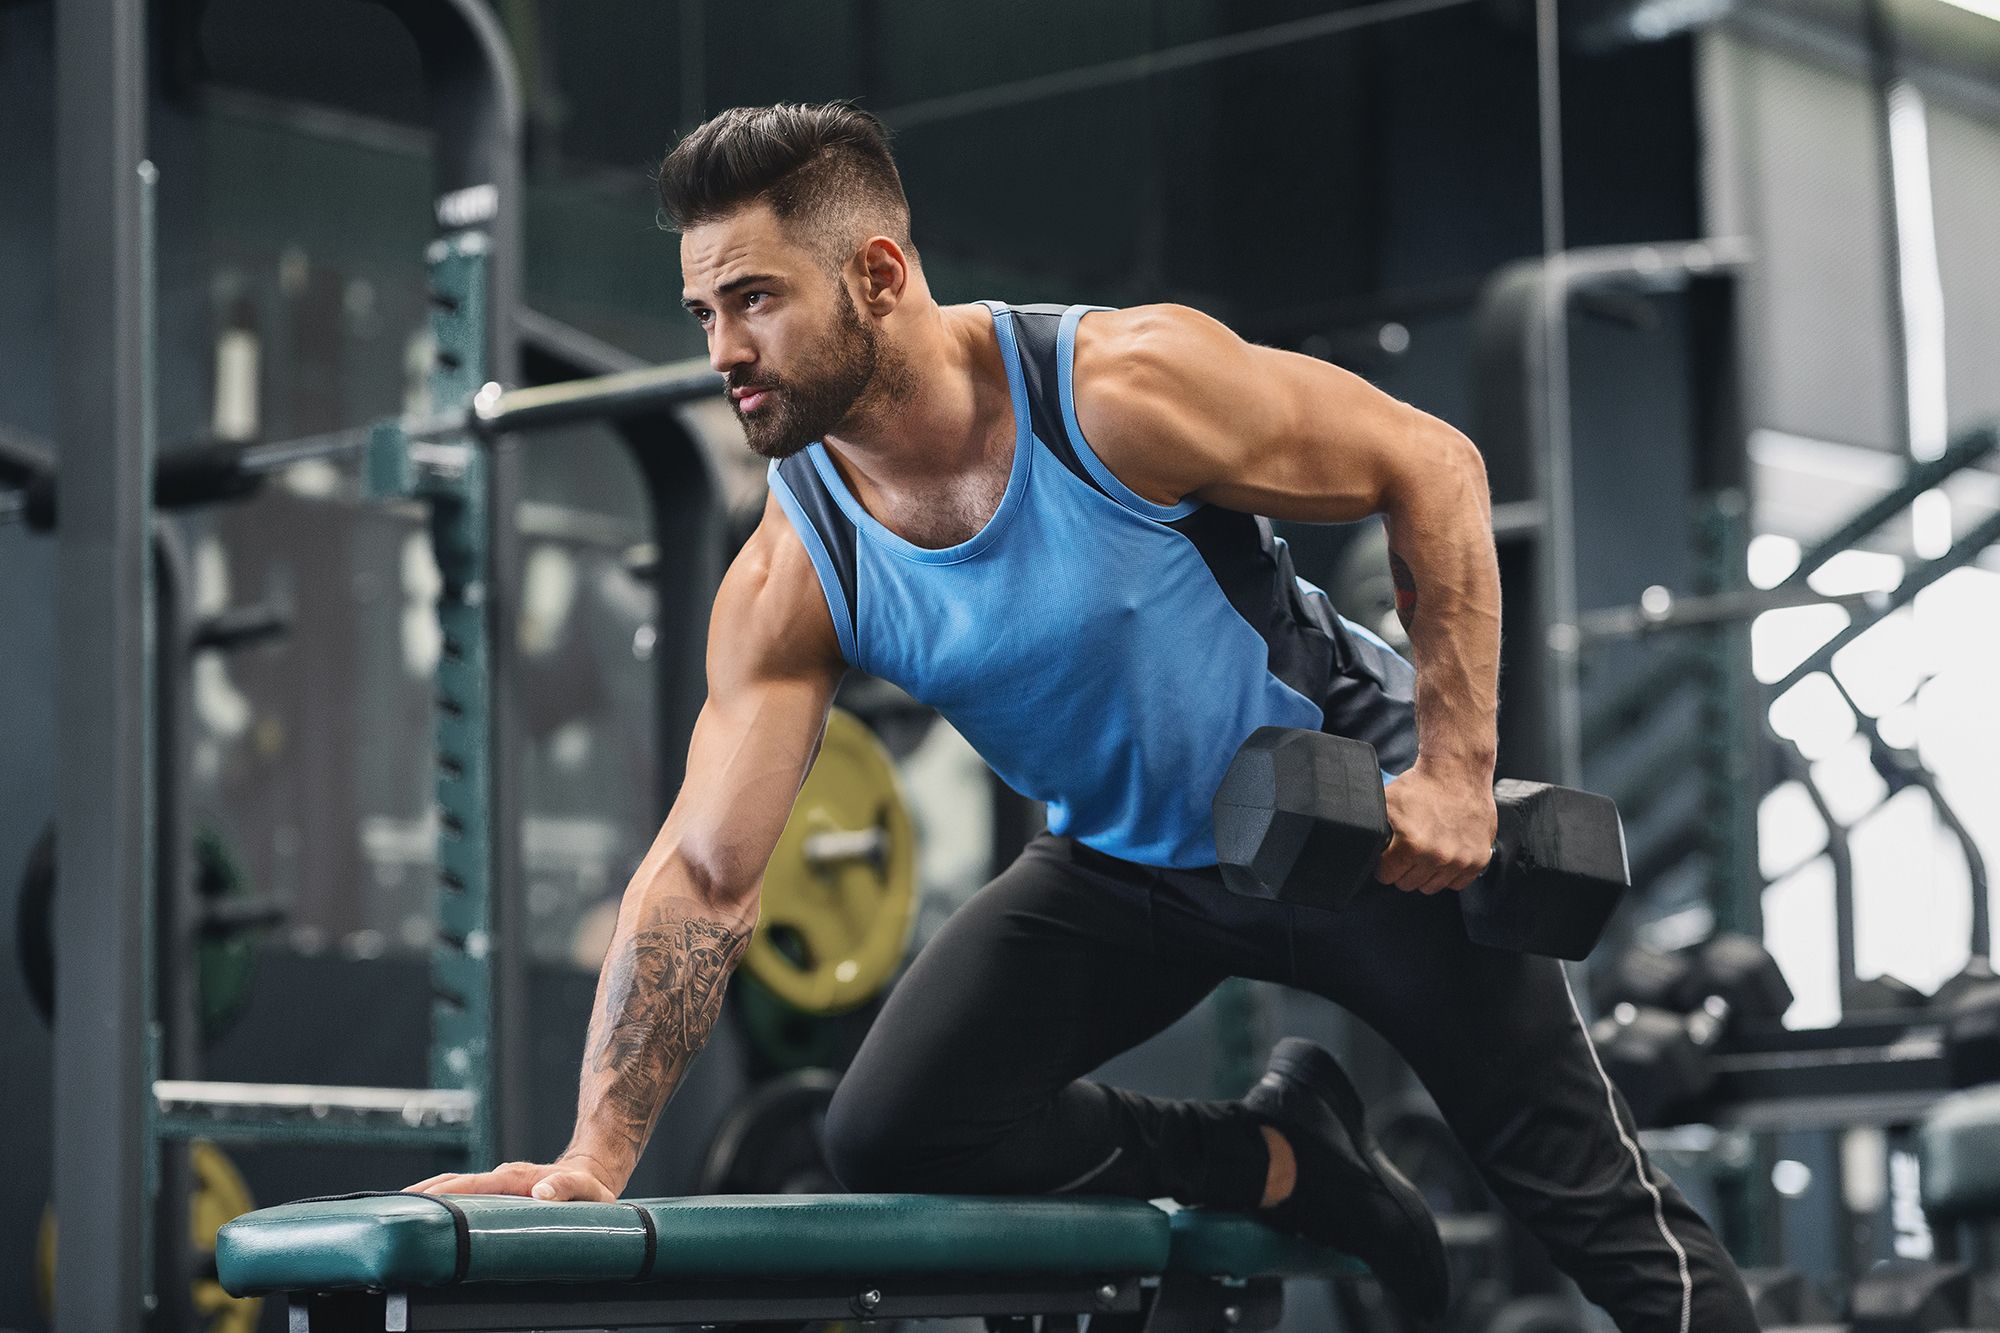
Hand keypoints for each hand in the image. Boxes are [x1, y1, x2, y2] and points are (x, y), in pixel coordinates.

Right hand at [407, 1154, 619, 1201]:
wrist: (592, 1173)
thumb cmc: (590, 1188)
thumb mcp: (586, 1190)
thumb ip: (565, 1187)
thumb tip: (539, 1192)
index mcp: (516, 1178)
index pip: (472, 1185)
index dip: (445, 1193)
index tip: (418, 1201)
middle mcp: (502, 1177)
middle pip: (454, 1182)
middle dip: (423, 1193)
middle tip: (391, 1208)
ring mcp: (497, 1183)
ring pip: (455, 1186)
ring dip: (428, 1195)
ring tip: (398, 1210)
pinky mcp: (497, 1190)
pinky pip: (465, 1193)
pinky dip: (442, 1198)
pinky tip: (427, 1212)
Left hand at [1378, 761, 1496, 894]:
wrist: (1457, 771)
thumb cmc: (1421, 785)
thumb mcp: (1385, 803)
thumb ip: (1373, 829)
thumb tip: (1358, 845)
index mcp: (1411, 845)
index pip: (1387, 876)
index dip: (1384, 864)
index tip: (1389, 855)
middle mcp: (1437, 856)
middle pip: (1408, 884)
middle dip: (1404, 869)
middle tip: (1408, 850)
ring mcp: (1460, 860)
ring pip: (1431, 887)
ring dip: (1426, 873)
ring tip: (1426, 851)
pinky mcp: (1478, 860)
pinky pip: (1457, 884)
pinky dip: (1449, 874)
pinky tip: (1444, 855)